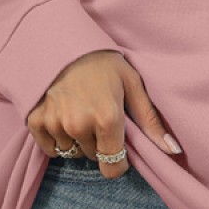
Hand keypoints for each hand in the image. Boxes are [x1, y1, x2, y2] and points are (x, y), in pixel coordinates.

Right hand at [27, 50, 182, 177]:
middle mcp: (79, 125)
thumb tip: (173, 151)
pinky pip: (50, 148)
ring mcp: (55, 123)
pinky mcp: (36, 121)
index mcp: (107, 118)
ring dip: (77, 140)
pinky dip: (57, 138)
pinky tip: (62, 117)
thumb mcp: (132, 85)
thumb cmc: (103, 62)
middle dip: (99, 143)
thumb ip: (151, 122)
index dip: (118, 162)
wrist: (62, 41)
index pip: (112, 167)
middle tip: (97, 116)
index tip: (118, 148)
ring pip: (72, 152)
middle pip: (93, 157)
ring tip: (79, 112)